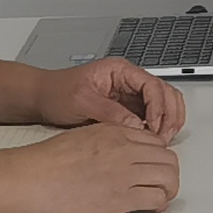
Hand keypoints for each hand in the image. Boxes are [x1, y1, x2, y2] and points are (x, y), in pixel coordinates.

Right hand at [10, 121, 182, 212]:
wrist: (31, 177)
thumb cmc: (47, 160)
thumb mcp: (83, 136)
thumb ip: (108, 140)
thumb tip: (122, 151)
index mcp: (115, 132)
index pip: (155, 140)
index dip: (157, 155)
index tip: (153, 164)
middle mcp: (124, 150)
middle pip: (168, 158)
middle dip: (168, 171)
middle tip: (162, 181)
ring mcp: (124, 173)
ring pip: (169, 178)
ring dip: (168, 188)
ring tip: (159, 195)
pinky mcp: (120, 198)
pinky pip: (156, 199)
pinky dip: (159, 203)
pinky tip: (151, 206)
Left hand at [40, 53, 186, 140]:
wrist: (43, 98)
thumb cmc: (57, 92)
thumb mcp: (82, 101)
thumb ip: (110, 112)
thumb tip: (137, 126)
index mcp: (121, 71)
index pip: (153, 85)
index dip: (159, 107)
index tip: (154, 126)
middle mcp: (129, 81)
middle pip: (166, 93)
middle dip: (170, 115)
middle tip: (164, 137)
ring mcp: (130, 96)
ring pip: (164, 105)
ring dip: (167, 122)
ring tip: (161, 141)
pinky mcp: (127, 110)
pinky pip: (152, 117)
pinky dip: (157, 129)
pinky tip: (152, 141)